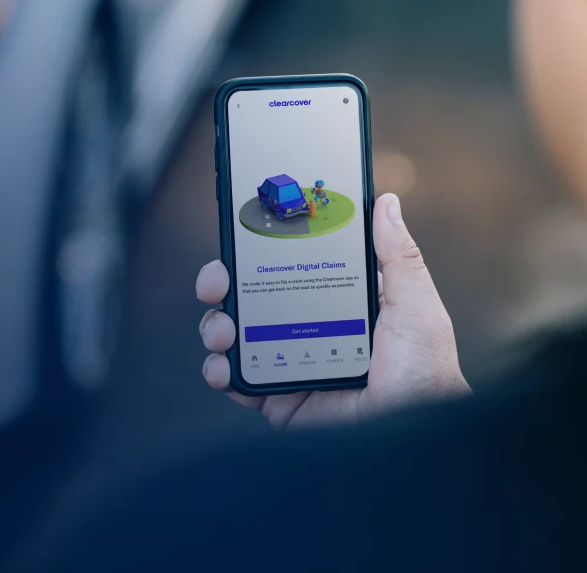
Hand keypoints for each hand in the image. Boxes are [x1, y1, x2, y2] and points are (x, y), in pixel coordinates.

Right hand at [196, 193, 470, 428]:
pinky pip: (236, 381)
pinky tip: (224, 366)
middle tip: (216, 283)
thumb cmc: (424, 372)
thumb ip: (397, 255)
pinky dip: (219, 371)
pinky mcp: (276, 397)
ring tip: (223, 331)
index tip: (239, 236)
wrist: (414, 434)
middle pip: (247, 297)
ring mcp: (286, 362)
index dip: (255, 251)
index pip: (284, 266)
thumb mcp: (414, 304)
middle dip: (220, 285)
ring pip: (233, 335)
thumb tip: (387, 204)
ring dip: (216, 327)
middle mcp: (303, 327)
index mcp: (332, 301)